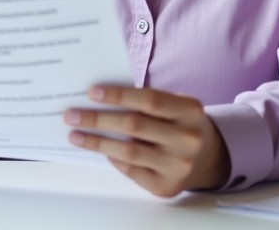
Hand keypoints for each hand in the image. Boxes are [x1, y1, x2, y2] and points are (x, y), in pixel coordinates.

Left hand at [63, 85, 229, 196]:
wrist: (207, 157)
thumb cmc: (179, 123)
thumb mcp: (174, 104)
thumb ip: (145, 100)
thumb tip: (99, 99)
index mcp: (190, 111)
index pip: (149, 100)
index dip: (119, 95)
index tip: (91, 92)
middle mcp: (188, 139)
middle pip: (134, 126)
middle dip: (98, 119)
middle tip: (72, 115)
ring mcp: (179, 166)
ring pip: (129, 152)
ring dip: (97, 142)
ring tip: (75, 135)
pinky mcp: (167, 186)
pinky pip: (132, 170)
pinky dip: (113, 158)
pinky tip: (101, 149)